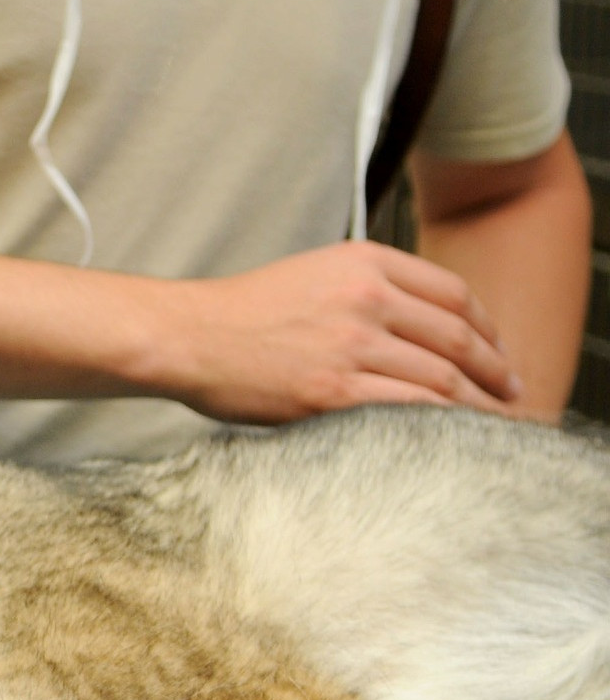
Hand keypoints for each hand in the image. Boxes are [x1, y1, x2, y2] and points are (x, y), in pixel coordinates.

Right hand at [159, 241, 522, 423]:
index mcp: (364, 262)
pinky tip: (455, 436)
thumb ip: (366, 287)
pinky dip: (444, 425)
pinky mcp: (335, 391)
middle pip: (458, 337)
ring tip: (494, 422)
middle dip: (496, 370)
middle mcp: (366, 297)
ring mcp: (353, 345)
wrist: (187, 336)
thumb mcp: (312, 273)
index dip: (488, 327)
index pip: (453, 293)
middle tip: (512, 391)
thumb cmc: (241, 313)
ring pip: (443, 378)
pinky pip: (412, 409)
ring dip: (478, 405)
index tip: (497, 351)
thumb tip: (416, 324)